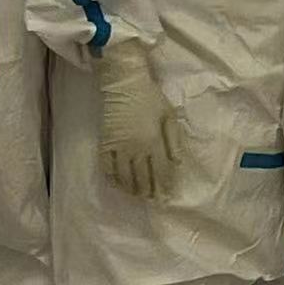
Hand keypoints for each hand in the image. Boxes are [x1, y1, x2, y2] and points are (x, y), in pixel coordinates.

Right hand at [95, 42, 181, 198]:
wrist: (124, 84)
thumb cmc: (150, 97)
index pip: (160, 170)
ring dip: (131, 188)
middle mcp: (136, 148)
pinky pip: (107, 167)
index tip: (166, 196)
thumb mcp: (169, 115)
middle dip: (148, 191)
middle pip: (142, 176)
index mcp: (154, 141)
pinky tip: (116, 184)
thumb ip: (174, 140)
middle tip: (151, 200)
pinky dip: (112, 178)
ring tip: (136, 195)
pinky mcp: (105, 143)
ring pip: (125, 176)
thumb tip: (178, 163)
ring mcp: (119, 147)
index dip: (164, 185)